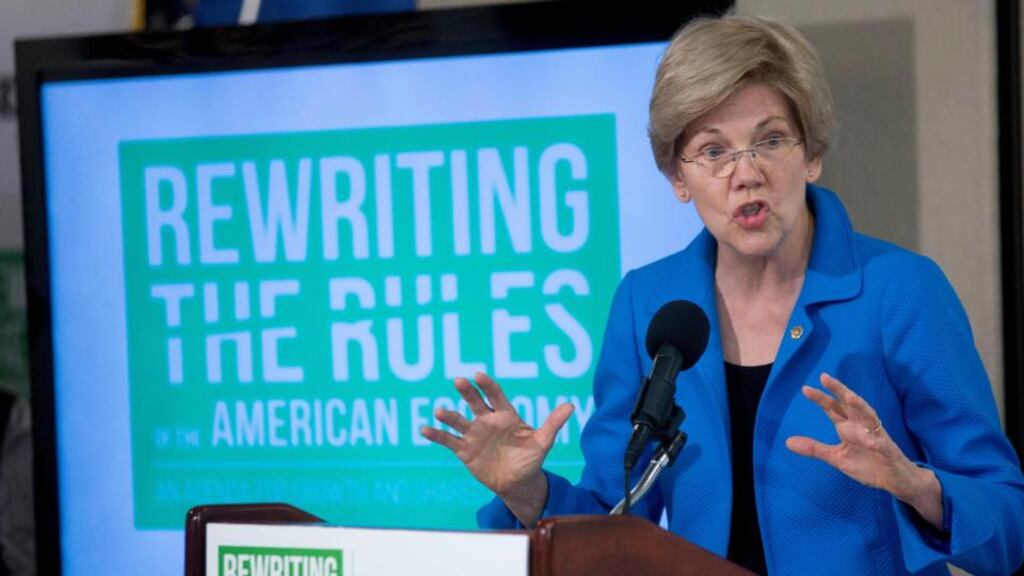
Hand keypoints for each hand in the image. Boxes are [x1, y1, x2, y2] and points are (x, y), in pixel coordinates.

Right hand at [420, 372, 573, 526]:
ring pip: (459, 421)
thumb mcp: (543, 442)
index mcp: (505, 415)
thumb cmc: (531, 459)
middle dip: (467, 392)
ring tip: (439, 411)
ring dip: (448, 415)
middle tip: (459, 381)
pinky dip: (437, 435)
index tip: (479, 376)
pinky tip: (425, 429)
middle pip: (475, 403)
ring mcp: (474, 434)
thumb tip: (570, 406)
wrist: (517, 483)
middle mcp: (487, 421)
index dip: (487, 386)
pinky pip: (448, 440)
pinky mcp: (464, 450)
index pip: (495, 396)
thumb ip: (553, 424)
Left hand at [786, 372, 943, 528]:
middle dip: (840, 391)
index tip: (806, 388)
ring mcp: (877, 437)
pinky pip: (882, 446)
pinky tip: (870, 441)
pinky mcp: (889, 452)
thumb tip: (787, 441)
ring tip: (849, 397)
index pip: (833, 409)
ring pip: (869, 418)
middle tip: (825, 378)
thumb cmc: (868, 464)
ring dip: (860, 407)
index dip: (821, 398)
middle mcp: (863, 427)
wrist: (896, 481)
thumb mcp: (837, 457)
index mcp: (849, 427)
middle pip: (851, 405)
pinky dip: (876, 442)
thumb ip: (815, 448)